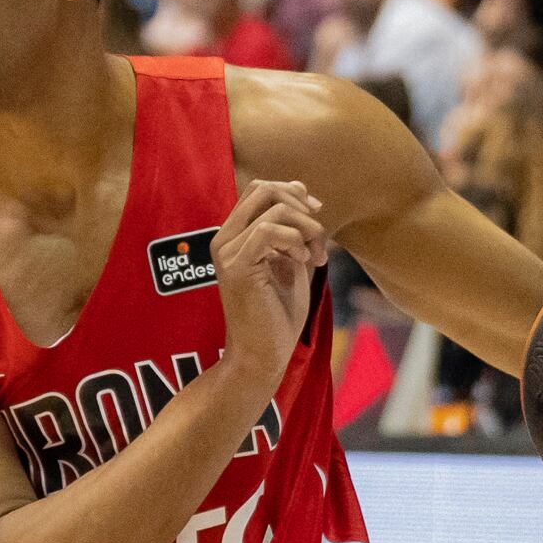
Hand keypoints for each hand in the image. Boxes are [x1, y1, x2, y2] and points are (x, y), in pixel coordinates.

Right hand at [213, 175, 325, 376]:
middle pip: (263, 190)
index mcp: (234, 236)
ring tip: (315, 257)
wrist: (263, 354)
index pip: (260, 189)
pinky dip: (294, 242)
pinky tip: (302, 263)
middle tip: (318, 237)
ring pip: (273, 211)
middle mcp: (224, 239)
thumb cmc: (277, 314)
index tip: (317, 215)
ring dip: (307, 229)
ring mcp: (227, 252)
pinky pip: (267, 232)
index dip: (292, 192)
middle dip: (301, 206)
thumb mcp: (291, 259)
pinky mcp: (236, 267)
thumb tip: (299, 188)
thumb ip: (293, 228)